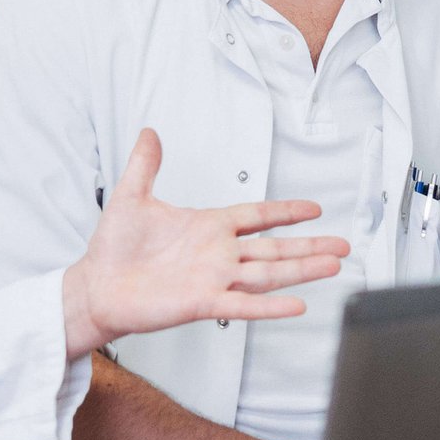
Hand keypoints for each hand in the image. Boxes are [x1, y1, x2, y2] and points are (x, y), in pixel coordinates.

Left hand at [62, 128, 348, 357]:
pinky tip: (296, 304)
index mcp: (208, 227)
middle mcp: (218, 254)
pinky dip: (270, 306)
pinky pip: (243, 304)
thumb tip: (148, 132)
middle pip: (274, 249)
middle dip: (310, 246)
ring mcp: (214, 279)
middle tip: (342, 244)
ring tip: (333, 265)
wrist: (96, 287)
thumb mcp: (131, 197)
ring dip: (301, 270)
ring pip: (268, 274)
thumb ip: (146, 165)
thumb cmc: (113, 248)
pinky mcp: (202, 303)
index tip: (314, 209)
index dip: (285, 212)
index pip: (257, 216)